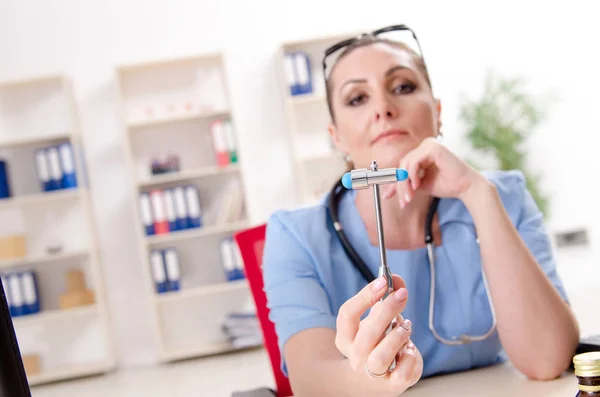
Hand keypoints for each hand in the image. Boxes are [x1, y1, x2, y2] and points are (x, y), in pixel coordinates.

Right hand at [335, 274, 422, 394]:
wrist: (373, 380)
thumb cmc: (376, 343)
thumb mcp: (377, 319)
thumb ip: (385, 298)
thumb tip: (397, 279)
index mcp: (346, 337)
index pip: (347, 314)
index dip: (365, 296)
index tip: (383, 280)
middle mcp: (355, 356)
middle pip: (367, 333)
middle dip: (387, 310)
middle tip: (401, 294)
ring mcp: (372, 373)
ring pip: (381, 356)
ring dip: (397, 336)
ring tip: (406, 326)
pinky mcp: (391, 385)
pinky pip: (402, 373)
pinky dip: (410, 357)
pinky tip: (410, 348)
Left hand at [383, 137, 484, 205]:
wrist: (466, 187)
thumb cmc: (447, 185)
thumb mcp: (419, 185)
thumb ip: (405, 185)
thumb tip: (386, 193)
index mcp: (422, 152)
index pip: (403, 166)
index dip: (395, 182)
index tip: (388, 197)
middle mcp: (425, 145)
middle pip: (402, 165)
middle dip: (400, 185)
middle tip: (404, 201)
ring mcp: (429, 144)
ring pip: (405, 164)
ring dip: (405, 183)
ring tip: (410, 197)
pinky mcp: (433, 148)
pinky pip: (414, 162)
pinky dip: (412, 175)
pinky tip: (417, 185)